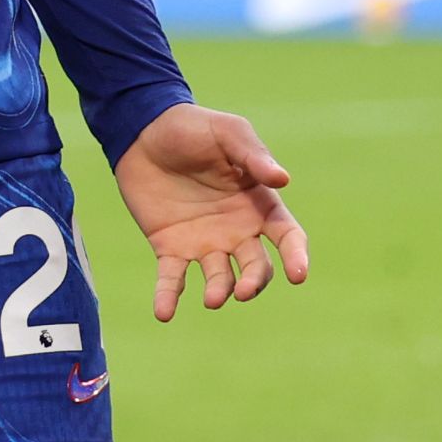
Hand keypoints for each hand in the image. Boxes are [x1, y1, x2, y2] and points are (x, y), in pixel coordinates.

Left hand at [114, 103, 309, 321]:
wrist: (143, 130)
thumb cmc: (193, 128)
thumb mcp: (227, 133)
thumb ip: (253, 156)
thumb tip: (282, 179)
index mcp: (258, 205)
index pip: (287, 237)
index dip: (296, 256)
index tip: (298, 273)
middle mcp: (237, 231)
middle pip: (257, 266)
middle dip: (254, 282)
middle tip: (242, 290)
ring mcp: (204, 242)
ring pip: (220, 277)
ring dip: (219, 291)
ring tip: (212, 299)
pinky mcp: (170, 247)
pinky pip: (172, 279)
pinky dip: (168, 297)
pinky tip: (164, 313)